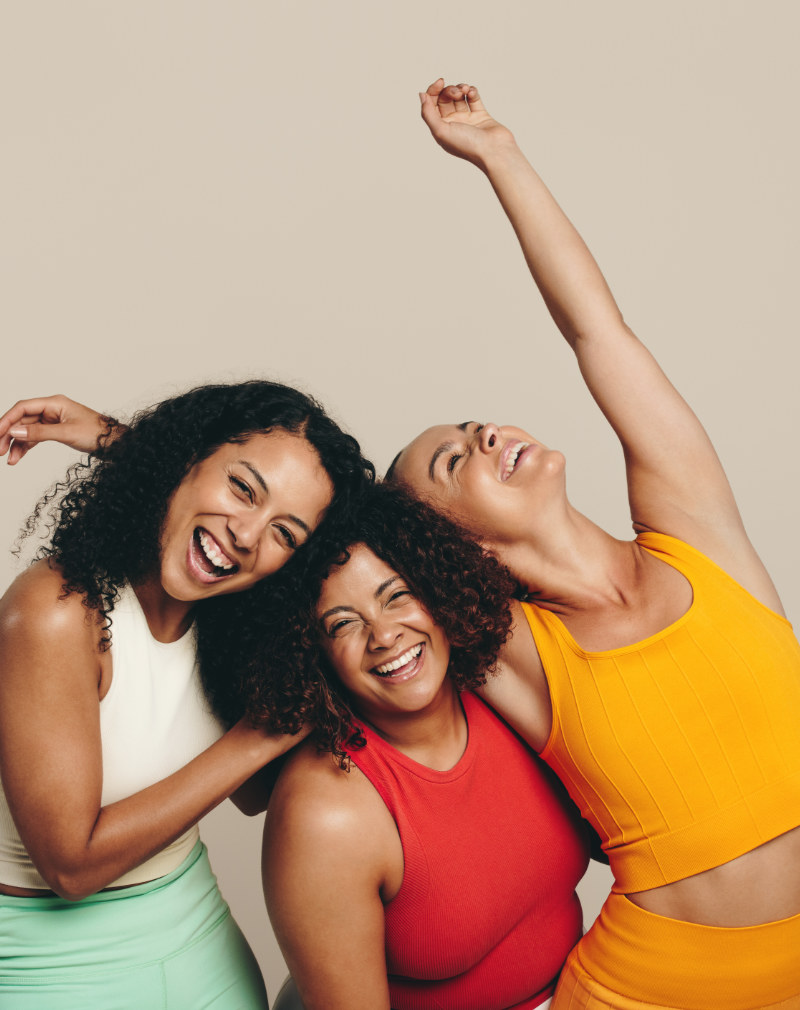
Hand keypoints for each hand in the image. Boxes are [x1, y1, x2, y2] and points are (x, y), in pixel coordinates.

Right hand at [0, 395, 116, 464]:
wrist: (115, 444)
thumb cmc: (97, 434)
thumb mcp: (66, 433)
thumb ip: (39, 433)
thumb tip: (14, 432)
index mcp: (55, 403)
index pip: (23, 408)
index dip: (7, 420)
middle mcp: (52, 410)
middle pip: (22, 419)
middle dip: (9, 434)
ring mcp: (53, 421)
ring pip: (27, 431)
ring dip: (16, 444)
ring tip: (9, 460)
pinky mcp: (56, 432)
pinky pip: (35, 438)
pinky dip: (26, 447)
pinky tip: (18, 458)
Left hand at [419, 79, 515, 170]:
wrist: (494, 151)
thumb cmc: (467, 145)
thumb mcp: (441, 131)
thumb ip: (428, 113)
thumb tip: (421, 95)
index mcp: (441, 129)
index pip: (431, 105)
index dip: (433, 91)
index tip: (440, 82)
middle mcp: (453, 124)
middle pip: (445, 99)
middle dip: (449, 90)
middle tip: (457, 93)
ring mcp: (467, 119)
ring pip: (459, 97)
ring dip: (460, 88)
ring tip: (465, 90)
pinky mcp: (481, 115)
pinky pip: (473, 98)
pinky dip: (472, 91)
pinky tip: (472, 92)